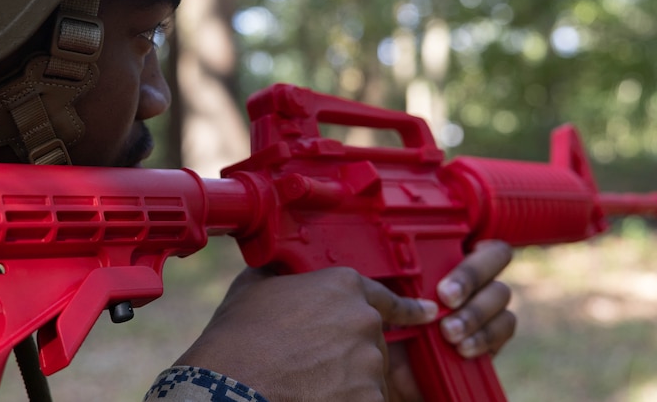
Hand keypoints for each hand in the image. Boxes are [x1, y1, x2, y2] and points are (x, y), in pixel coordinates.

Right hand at [175, 266, 437, 401]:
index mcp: (341, 286)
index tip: (426, 314)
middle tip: (312, 367)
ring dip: (346, 386)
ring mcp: (369, 364)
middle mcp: (364, 321)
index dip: (407, 309)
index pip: (386, 297)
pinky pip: (365, 401)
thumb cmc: (237, 340)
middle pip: (371, 343)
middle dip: (349, 356)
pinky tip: (313, 398)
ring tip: (305, 386)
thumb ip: (283, 277)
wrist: (230, 386)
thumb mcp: (254, 288)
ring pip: (368, 379)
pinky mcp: (369, 400)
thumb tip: (283, 269)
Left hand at [384, 240, 515, 400]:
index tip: (444, 277)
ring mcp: (486, 305)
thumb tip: (393, 266)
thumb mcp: (381, 299)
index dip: (469, 242)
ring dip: (475, 312)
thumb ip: (391, 281)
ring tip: (449, 332)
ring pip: (500, 294)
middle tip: (445, 298)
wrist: (392, 373)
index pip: (469, 235)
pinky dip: (484, 337)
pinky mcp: (494, 336)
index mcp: (444, 258)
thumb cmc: (384, 328)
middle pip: (495, 257)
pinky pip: (504, 328)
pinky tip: (464, 348)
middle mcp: (470, 277)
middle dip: (470, 276)